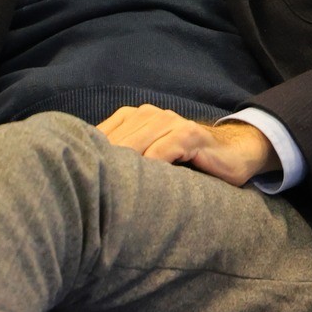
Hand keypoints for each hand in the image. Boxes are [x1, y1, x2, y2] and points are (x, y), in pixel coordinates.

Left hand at [95, 105, 278, 186]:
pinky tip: (146, 186)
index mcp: (133, 118)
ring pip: (136, 145)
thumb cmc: (189, 162)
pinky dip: (153, 166)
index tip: (76, 183)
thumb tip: (88, 181)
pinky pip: (165, 149)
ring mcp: (169, 121)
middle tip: (90, 197)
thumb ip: (126, 162)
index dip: (88, 159)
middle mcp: (148, 114)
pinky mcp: (189, 133)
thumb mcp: (153, 158)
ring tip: (111, 195)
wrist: (235, 152)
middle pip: (115, 142)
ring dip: (124, 169)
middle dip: (103, 169)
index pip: (99, 136)